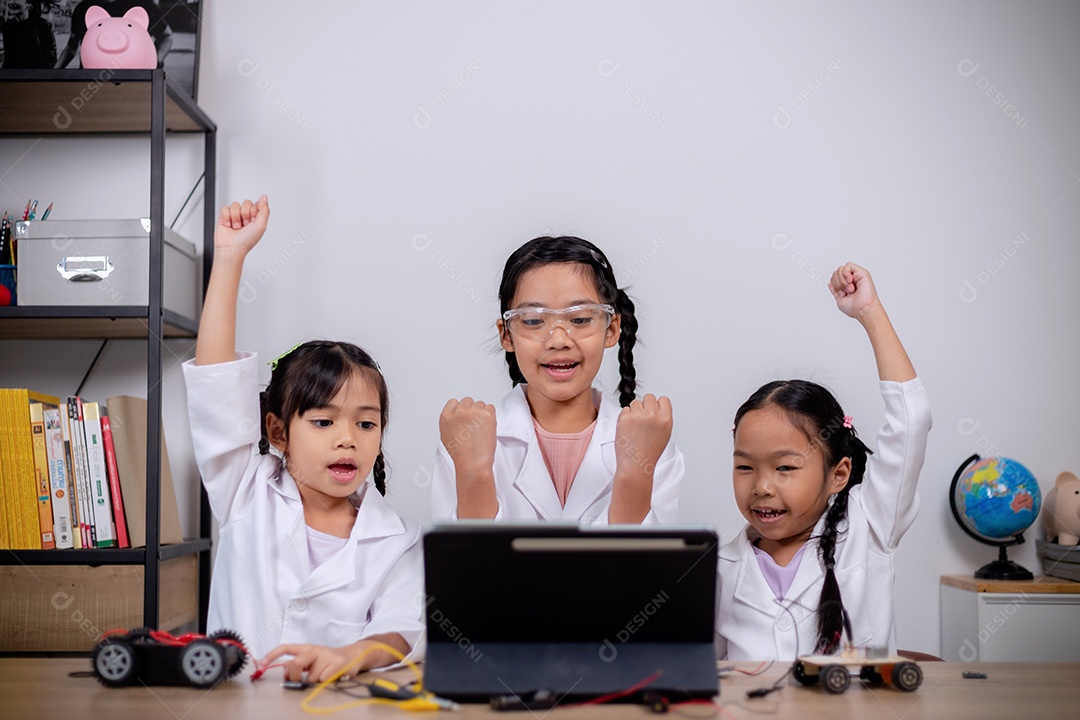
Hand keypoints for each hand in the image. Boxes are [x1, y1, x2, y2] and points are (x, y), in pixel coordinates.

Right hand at [215, 195, 269, 258]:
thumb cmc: (246, 241)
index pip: (256, 204)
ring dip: (235, 217)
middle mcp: (246, 216)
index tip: (253, 221)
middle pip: (246, 202)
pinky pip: (225, 208)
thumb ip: (264, 210)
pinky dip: (226, 217)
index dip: (254, 211)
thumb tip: (264, 197)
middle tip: (244, 225)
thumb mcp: (261, 226)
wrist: (231, 249)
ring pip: (235, 204)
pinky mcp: (224, 217)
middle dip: (245, 214)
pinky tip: (228, 225)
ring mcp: (235, 216)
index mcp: (256, 218)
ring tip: (236, 227)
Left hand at [261, 638, 399, 682]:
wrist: (354, 655)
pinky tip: (333, 675)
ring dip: (317, 680)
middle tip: (303, 679)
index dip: (272, 655)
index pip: (286, 648)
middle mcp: (315, 649)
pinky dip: (327, 681)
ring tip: (325, 674)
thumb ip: (297, 666)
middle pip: (296, 664)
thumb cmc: (328, 661)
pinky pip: (324, 679)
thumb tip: (286, 673)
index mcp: (306, 648)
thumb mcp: (311, 662)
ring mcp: (327, 655)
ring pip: (312, 677)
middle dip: (295, 675)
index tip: (262, 663)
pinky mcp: (338, 663)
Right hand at [439, 397, 496, 474]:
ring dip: (482, 414)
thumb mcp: (446, 435)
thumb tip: (457, 416)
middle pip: (468, 401)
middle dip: (472, 410)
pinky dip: (491, 416)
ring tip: (480, 430)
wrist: (473, 463)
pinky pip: (491, 408)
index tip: (465, 417)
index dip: (461, 410)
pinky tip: (487, 428)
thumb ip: (451, 421)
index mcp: (446, 416)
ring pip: (480, 404)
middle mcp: (459, 411)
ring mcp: (473, 412)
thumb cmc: (461, 454)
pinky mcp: (486, 414)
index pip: (454, 402)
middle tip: (474, 425)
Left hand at [614, 394, 671, 478]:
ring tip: (635, 426)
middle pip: (649, 397)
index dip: (658, 405)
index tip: (654, 411)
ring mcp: (638, 416)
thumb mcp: (665, 434)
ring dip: (634, 411)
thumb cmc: (649, 452)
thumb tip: (656, 406)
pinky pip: (625, 409)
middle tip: (643, 419)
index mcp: (666, 419)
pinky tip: (628, 428)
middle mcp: (653, 415)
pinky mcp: (624, 418)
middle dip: (645, 406)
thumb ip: (662, 418)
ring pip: (635, 402)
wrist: (636, 465)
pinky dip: (625, 417)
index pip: (663, 399)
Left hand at [829, 262, 881, 319]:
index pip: (834, 277)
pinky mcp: (861, 272)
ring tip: (849, 288)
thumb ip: (834, 290)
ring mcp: (856, 275)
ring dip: (841, 281)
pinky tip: (850, 281)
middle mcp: (852, 279)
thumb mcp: (839, 299)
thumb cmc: (855, 307)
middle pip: (836, 272)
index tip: (841, 294)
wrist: (863, 309)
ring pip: (840, 269)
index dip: (834, 284)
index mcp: (847, 285)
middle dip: (837, 283)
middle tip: (845, 291)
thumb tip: (830, 283)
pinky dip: (845, 274)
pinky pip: (848, 266)